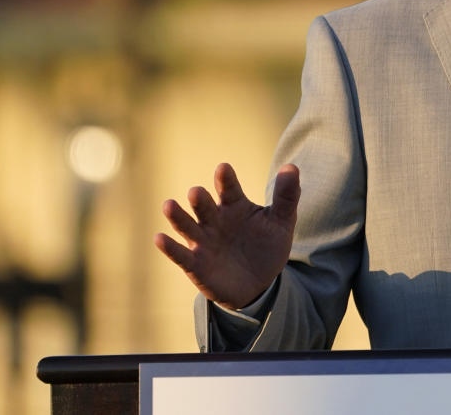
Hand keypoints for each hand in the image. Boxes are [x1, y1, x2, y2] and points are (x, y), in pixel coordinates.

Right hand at [155, 162, 300, 309]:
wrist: (260, 283)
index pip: (229, 189)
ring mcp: (203, 241)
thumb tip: (291, 167)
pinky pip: (181, 254)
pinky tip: (160, 238)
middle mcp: (215, 219)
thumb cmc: (266, 245)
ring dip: (178, 217)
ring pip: (187, 226)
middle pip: (204, 206)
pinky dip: (169, 247)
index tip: (223, 168)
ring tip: (169, 205)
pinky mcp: (195, 264)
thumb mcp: (282, 221)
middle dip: (200, 199)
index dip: (226, 179)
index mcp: (234, 205)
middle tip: (196, 192)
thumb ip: (286, 196)